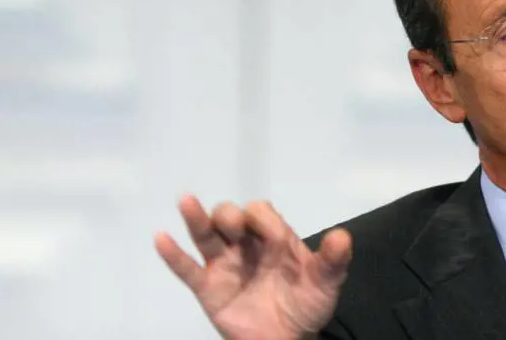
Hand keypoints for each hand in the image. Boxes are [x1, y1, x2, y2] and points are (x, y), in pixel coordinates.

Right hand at [155, 196, 351, 339]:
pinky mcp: (208, 288)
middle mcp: (245, 244)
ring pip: (206, 235)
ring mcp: (225, 264)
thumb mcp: (325, 282)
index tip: (272, 235)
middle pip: (230, 217)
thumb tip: (343, 237)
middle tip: (233, 225)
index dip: (263, 219)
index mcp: (273, 238)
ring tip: (187, 200)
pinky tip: (161, 237)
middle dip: (229, 215)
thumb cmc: (306, 304)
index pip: (262, 214)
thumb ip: (333, 260)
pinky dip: (173, 255)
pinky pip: (187, 269)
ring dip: (196, 218)